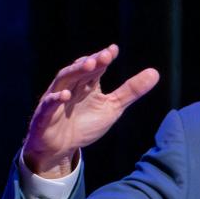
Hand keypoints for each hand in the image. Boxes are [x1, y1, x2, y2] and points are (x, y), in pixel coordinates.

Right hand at [22, 44, 158, 177]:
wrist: (62, 148)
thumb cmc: (85, 124)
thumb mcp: (112, 107)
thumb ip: (131, 91)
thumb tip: (155, 73)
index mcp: (86, 85)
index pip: (95, 68)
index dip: (103, 58)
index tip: (114, 50)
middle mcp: (70, 87)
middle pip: (79, 71)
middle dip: (91, 63)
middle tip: (104, 56)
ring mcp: (55, 100)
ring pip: (62, 81)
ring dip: (74, 72)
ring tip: (88, 65)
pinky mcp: (44, 116)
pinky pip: (48, 105)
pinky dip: (55, 99)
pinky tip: (64, 95)